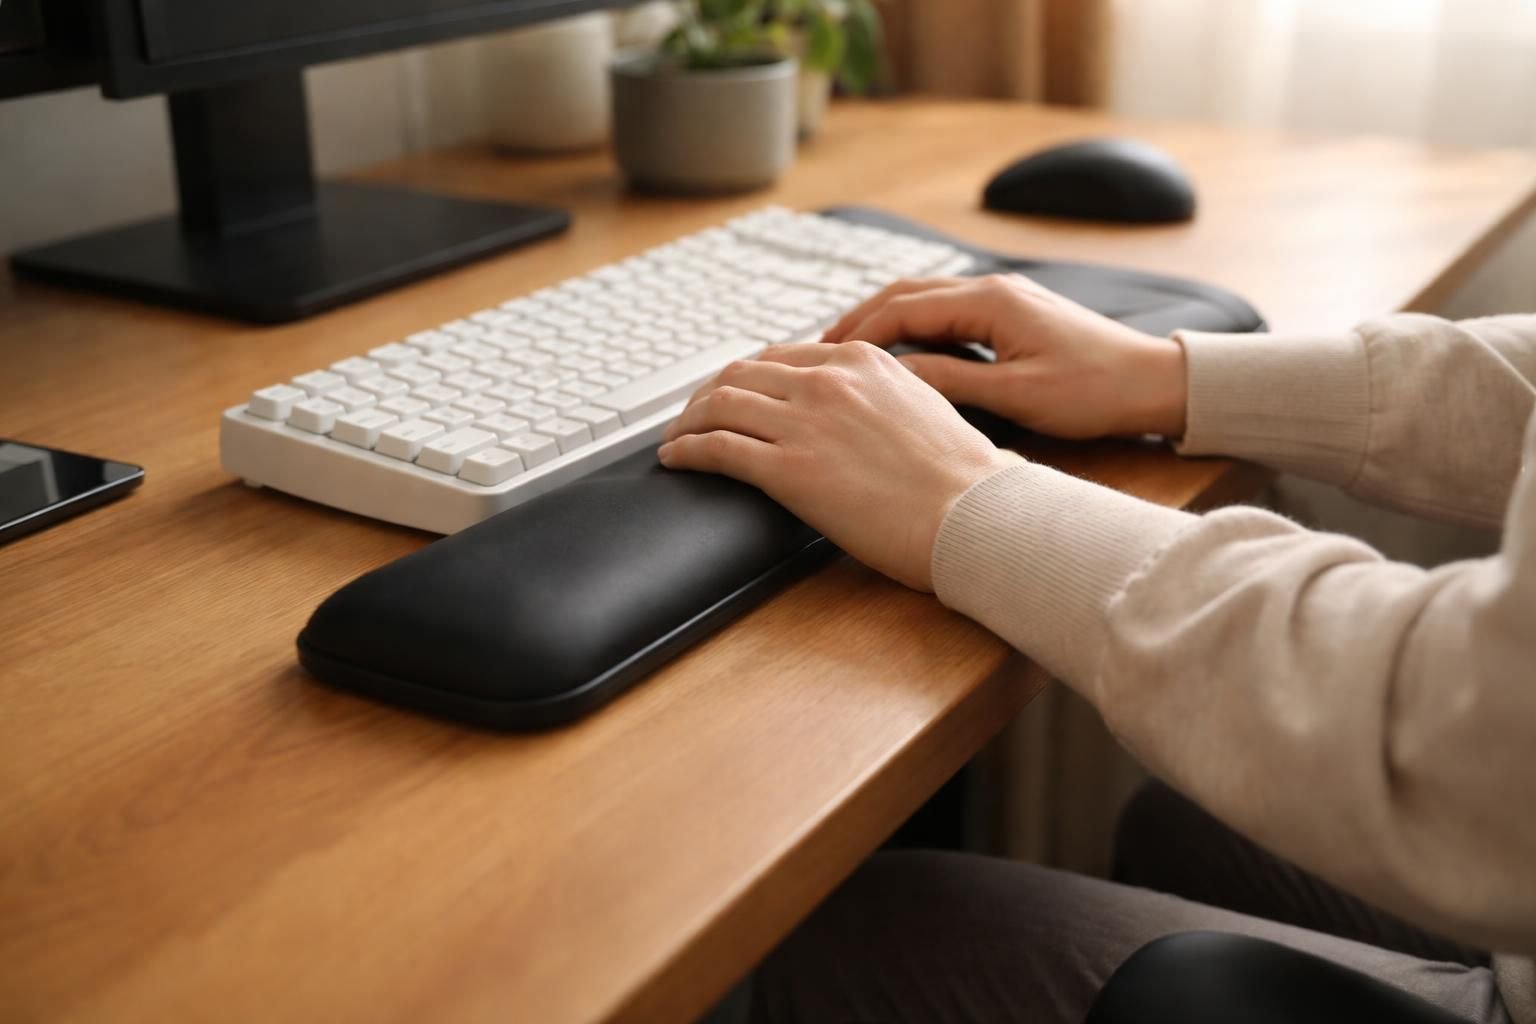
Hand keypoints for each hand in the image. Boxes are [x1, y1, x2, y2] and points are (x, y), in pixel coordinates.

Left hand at [659, 342, 1018, 591]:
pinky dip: (686, 450)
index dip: (747, 376)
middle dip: (708, 394)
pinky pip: (717, 448)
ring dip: (688, 421)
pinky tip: (675, 459)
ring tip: (676, 437)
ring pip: (719, 405)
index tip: (734, 393)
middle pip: (741, 374)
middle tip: (693, 415)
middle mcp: (827, 381)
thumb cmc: (962, 477)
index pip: (780, 357)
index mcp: (860, 360)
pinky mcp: (788, 469)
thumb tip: (859, 409)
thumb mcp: (923, 405)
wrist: (973, 514)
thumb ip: (880, 394)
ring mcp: (804, 422)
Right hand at [822, 274, 1188, 438]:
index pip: (903, 310)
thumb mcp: (1018, 395)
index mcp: (990, 302)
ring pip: (923, 301)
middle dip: (858, 320)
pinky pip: (945, 312)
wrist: (1153, 382)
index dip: (858, 335)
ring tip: (845, 350)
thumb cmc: (1095, 391)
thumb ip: (953, 381)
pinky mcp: (1012, 312)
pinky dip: (911, 327)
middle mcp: (991, 289)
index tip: (822, 358)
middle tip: (816, 350)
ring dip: (882, 321)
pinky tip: (896, 352)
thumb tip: (895, 376)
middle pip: (905, 295)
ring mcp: (1002, 297)